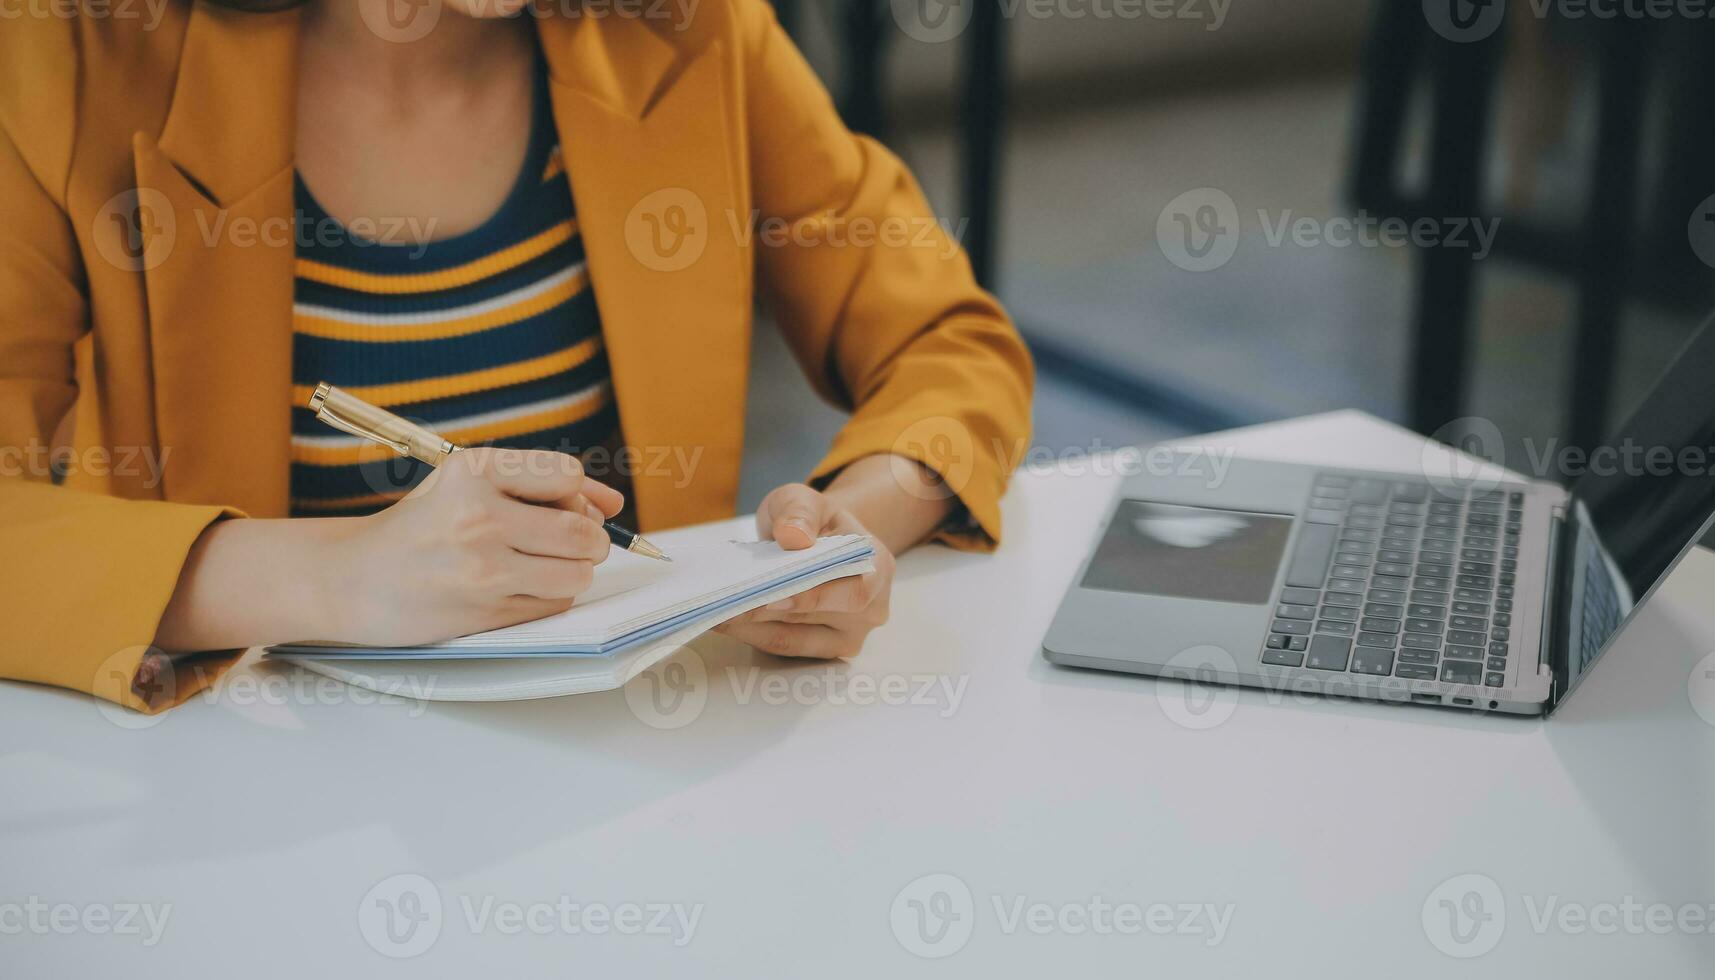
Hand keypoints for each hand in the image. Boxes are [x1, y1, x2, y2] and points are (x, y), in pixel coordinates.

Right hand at [323, 447, 623, 645]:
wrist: (353, 579)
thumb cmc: (421, 526)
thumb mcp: (468, 483)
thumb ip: (542, 485)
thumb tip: (613, 503)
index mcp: (473, 471)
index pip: (567, 475)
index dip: (577, 493)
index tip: (564, 503)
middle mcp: (478, 516)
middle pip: (582, 531)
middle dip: (589, 538)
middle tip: (569, 541)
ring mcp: (482, 568)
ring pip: (578, 573)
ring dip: (574, 570)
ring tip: (542, 564)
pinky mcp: (485, 611)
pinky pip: (555, 603)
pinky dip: (551, 595)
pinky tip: (517, 587)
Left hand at [715, 483, 894, 658]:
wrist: (817, 543)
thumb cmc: (813, 522)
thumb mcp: (805, 500)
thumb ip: (799, 512)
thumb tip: (793, 536)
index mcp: (878, 567)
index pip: (853, 592)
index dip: (812, 597)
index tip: (769, 596)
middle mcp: (872, 609)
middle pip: (819, 620)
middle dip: (768, 613)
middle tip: (724, 605)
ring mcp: (848, 636)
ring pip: (796, 640)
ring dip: (752, 629)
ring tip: (715, 612)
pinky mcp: (821, 651)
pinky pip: (784, 648)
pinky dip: (752, 635)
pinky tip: (725, 620)